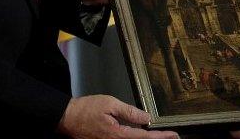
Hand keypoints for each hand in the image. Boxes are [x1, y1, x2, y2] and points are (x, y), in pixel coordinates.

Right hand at [57, 94, 177, 138]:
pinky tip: (141, 134)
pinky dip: (134, 138)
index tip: (173, 135)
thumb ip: (130, 112)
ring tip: (160, 135)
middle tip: (171, 136)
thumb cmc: (85, 109)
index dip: (160, 137)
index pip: (144, 138)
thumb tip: (146, 118)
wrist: (66, 118)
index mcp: (117, 135)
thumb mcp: (110, 104)